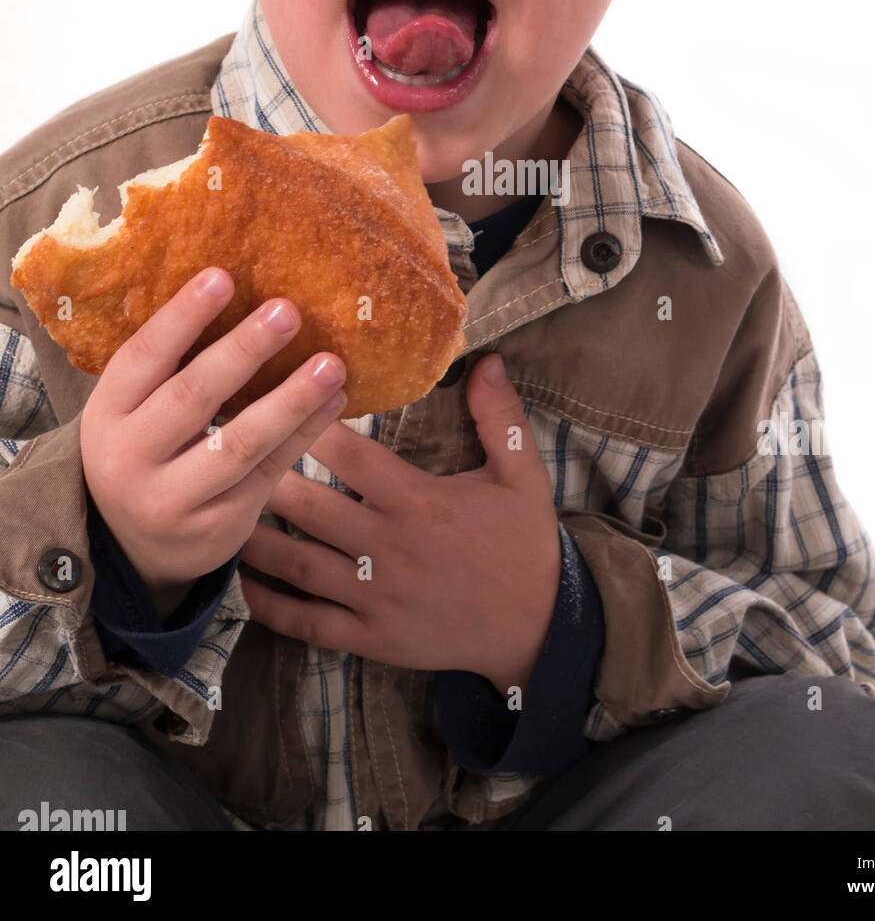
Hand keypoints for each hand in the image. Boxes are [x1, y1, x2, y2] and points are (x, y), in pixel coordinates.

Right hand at [80, 267, 350, 618]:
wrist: (134, 546)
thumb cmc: (146, 448)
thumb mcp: (133, 409)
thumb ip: (171, 364)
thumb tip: (234, 287)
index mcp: (107, 414)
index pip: (143, 357)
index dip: (182, 316)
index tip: (222, 276)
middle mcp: (131, 458)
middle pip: (193, 397)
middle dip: (244, 351)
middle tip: (288, 311)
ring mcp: (174, 499)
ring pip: (241, 443)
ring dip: (292, 399)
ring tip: (331, 363)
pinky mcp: (219, 527)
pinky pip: (270, 473)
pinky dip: (306, 434)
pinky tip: (334, 400)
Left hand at [238, 354, 560, 695]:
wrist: (536, 627)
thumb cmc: (524, 544)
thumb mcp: (523, 475)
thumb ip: (500, 416)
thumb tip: (487, 359)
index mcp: (418, 502)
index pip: (351, 457)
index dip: (309, 424)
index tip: (273, 396)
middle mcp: (387, 547)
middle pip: (310, 507)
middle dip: (263, 474)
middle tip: (220, 447)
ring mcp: (374, 597)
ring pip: (299, 564)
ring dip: (253, 536)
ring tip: (215, 505)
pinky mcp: (369, 638)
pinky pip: (308, 622)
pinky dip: (269, 606)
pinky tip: (239, 583)